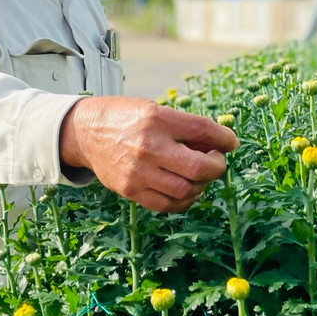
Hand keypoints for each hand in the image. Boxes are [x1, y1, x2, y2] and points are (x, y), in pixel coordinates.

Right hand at [59, 97, 238, 212]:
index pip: (202, 130)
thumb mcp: (156, 110)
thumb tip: (220, 144)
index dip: (224, 138)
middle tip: (216, 161)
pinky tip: (187, 188)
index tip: (230, 142)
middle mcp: (148, 147)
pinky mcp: (130, 190)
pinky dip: (185, 200)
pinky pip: (168, 204)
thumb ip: (185, 128)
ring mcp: (138, 172)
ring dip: (202, 184)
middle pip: (198, 167)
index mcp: (156, 119)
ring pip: (186, 190)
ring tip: (200, 174)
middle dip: (217, 167)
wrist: (86, 133)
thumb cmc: (126, 118)